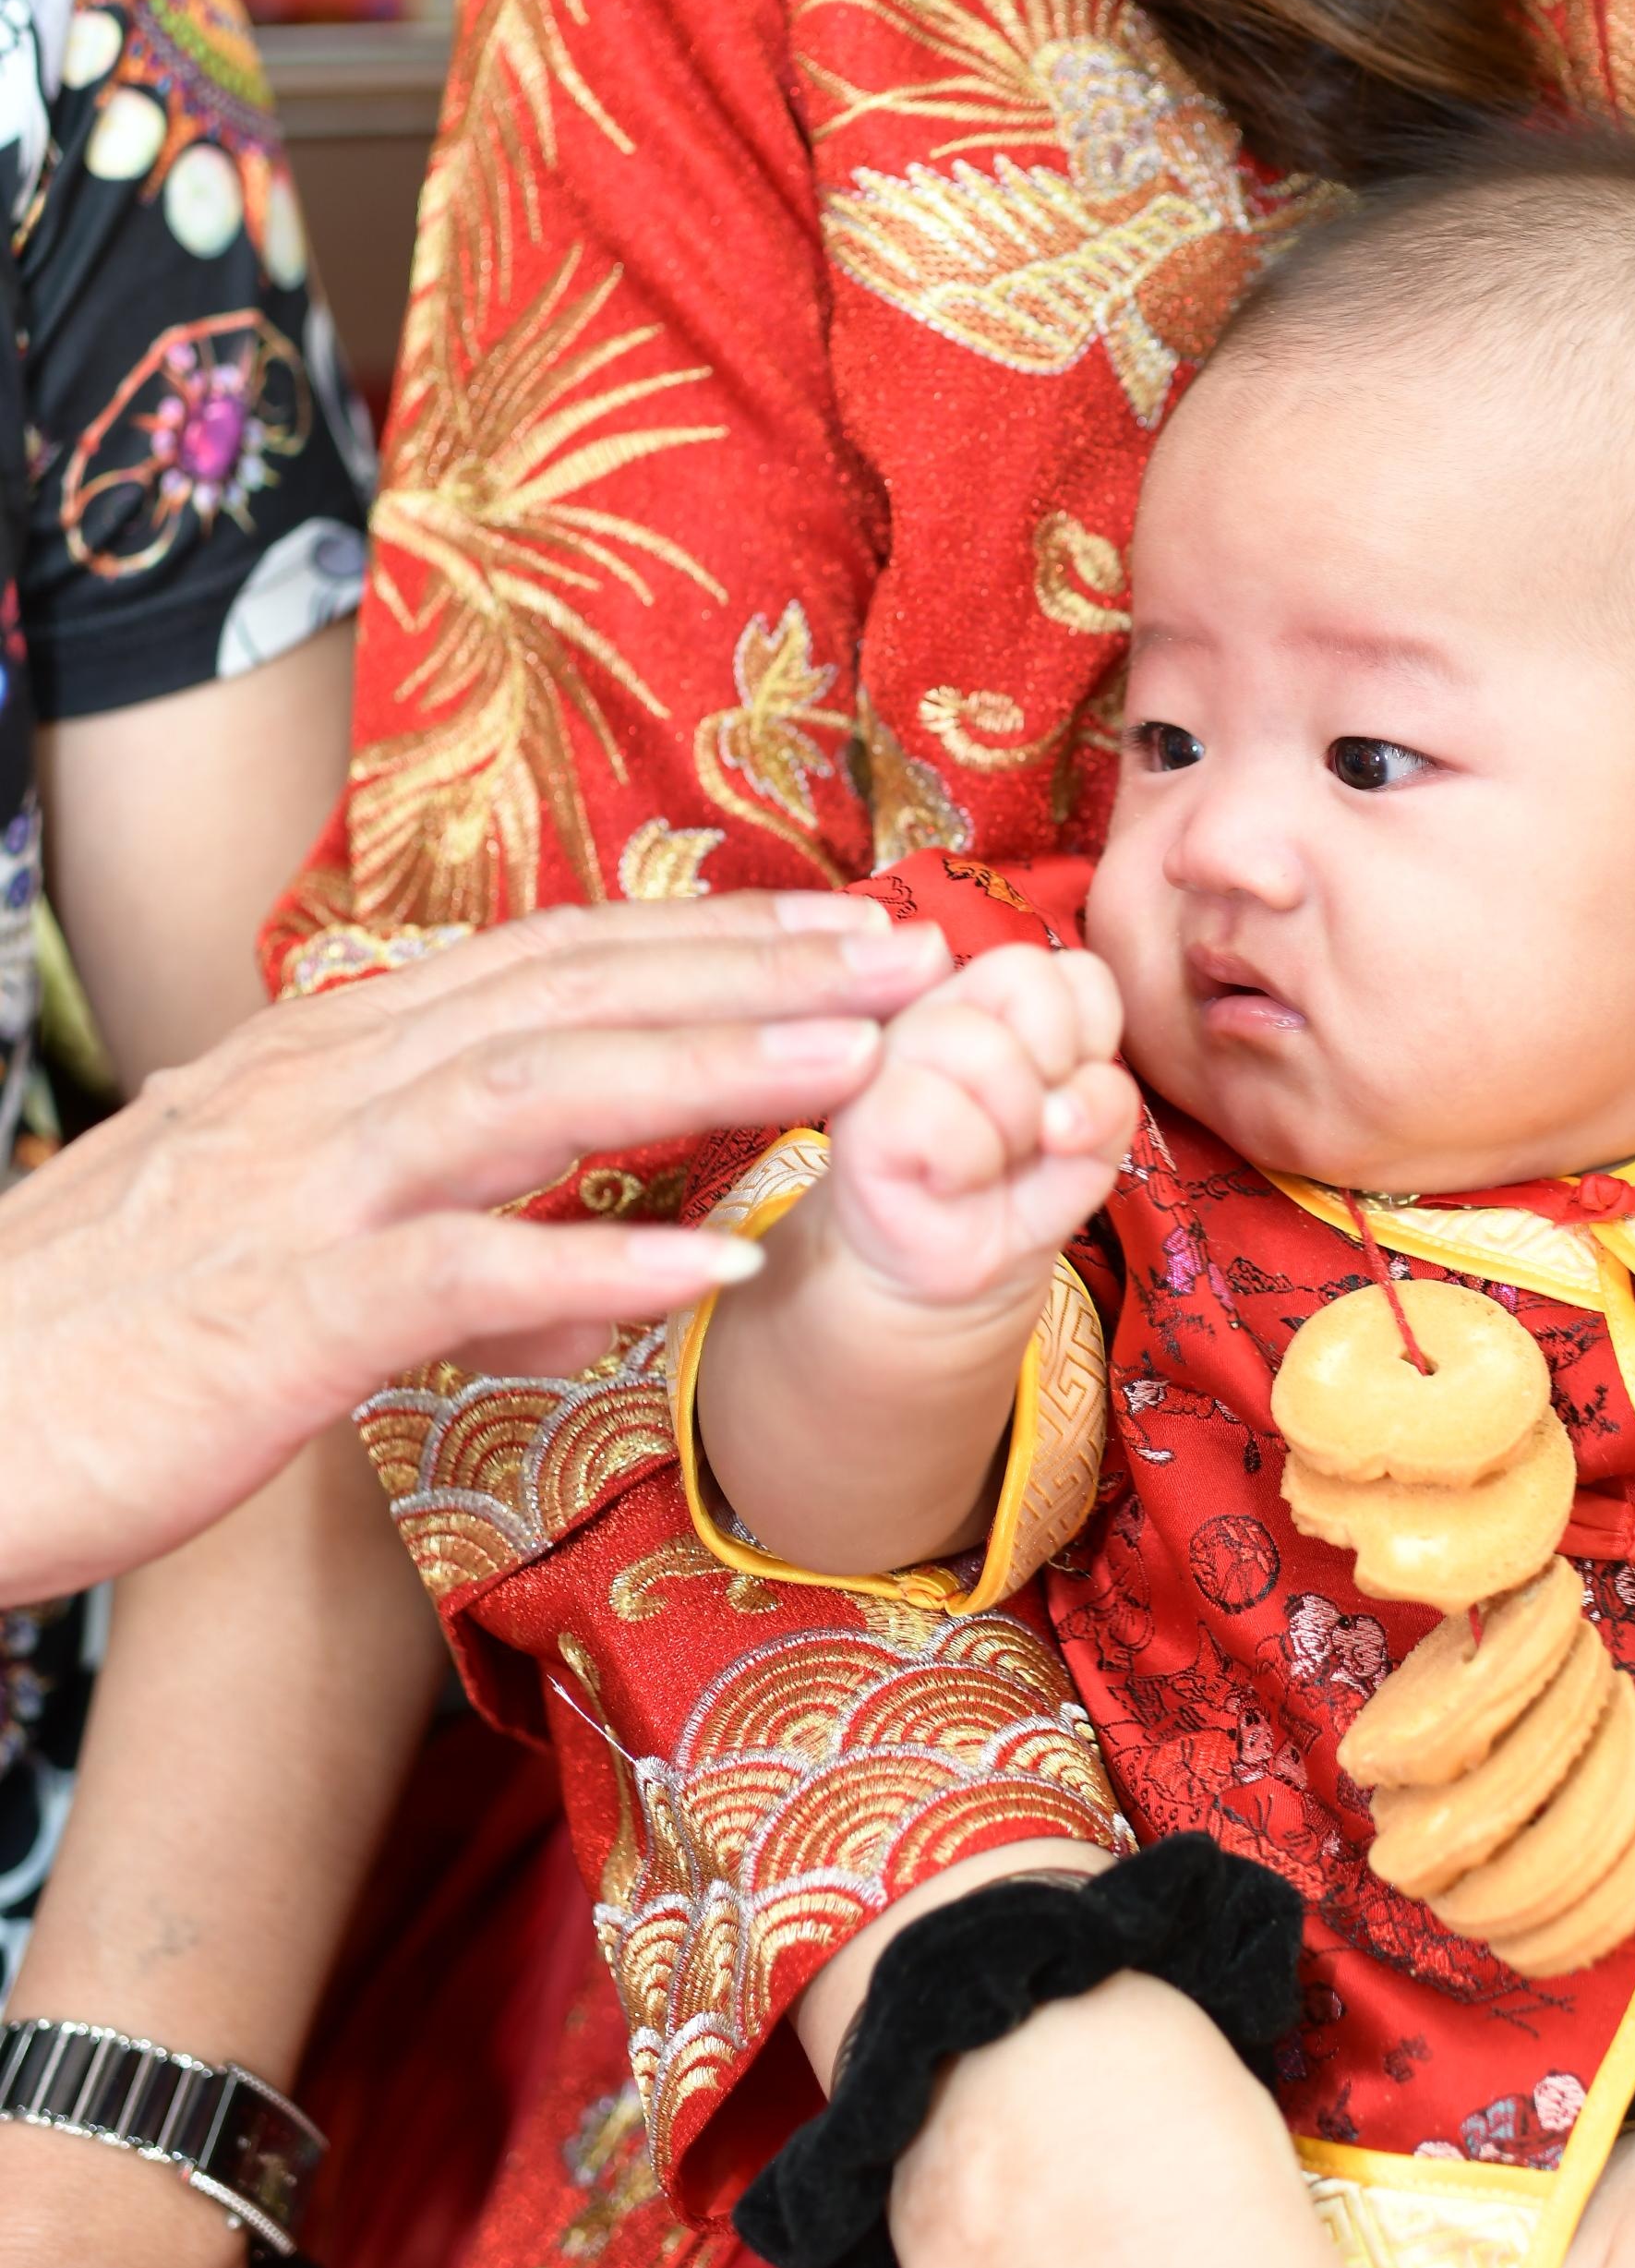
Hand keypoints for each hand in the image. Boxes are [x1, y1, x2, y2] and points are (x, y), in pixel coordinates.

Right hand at [3, 889, 947, 1598]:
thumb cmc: (87, 1344)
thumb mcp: (263, 1247)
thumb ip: (409, 1224)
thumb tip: (550, 1257)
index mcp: (318, 1059)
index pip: (541, 960)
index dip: (702, 933)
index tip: (841, 922)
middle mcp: (316, 1091)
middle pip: (567, 991)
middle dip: (753, 965)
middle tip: (914, 950)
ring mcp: (298, 1195)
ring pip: (535, 1089)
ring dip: (713, 1063)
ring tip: (865, 1061)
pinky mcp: (279, 1319)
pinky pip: (459, 1275)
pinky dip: (595, 1265)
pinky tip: (718, 1266)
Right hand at [825, 943, 1137, 1314]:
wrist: (950, 1271)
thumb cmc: (1019, 1191)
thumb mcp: (1092, 1147)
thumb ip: (1106, 1106)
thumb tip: (1066, 1110)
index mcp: (999, 998)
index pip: (1077, 969)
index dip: (1094, 1036)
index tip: (1068, 1090)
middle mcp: (939, 1007)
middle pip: (1027, 975)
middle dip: (1054, 1071)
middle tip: (1029, 1131)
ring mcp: (889, 1053)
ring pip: (981, 1045)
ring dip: (1012, 1126)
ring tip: (990, 1160)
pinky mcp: (859, 1114)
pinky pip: (935, 1114)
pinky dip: (966, 1163)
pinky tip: (949, 1181)